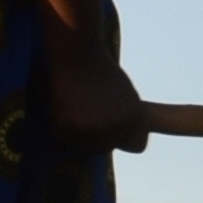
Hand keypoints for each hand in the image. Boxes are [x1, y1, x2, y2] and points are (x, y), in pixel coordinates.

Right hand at [36, 19, 146, 154]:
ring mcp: (91, 130)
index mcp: (135, 118)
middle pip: (108, 147)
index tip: (116, 118)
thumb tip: (134, 145)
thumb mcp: (127, 95)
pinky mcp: (67, 130)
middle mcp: (116, 127)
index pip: (137, 146)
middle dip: (100, 133)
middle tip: (92, 107)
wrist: (76, 55)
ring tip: (79, 107)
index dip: (126, 134)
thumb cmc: (102, 73)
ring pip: (88, 147)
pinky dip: (65, 129)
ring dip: (82, 133)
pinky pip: (68, 141)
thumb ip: (129, 120)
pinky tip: (67, 108)